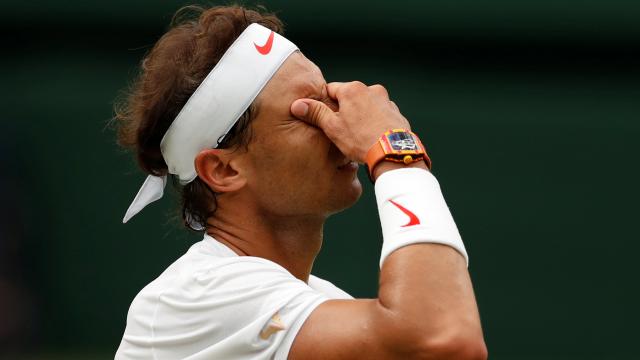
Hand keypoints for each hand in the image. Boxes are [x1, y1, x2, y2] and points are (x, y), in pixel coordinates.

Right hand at [290, 81, 410, 162]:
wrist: (392, 152)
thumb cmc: (360, 139)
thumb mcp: (333, 127)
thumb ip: (316, 113)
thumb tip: (298, 105)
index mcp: (353, 89)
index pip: (331, 89)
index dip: (325, 103)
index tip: (324, 116)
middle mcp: (371, 90)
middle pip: (350, 97)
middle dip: (344, 110)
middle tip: (340, 129)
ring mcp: (386, 101)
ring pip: (366, 105)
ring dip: (360, 115)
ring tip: (357, 135)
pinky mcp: (395, 113)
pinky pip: (380, 114)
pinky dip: (374, 121)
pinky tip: (371, 136)